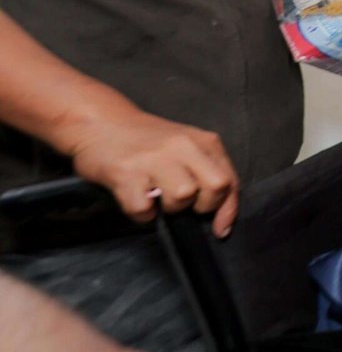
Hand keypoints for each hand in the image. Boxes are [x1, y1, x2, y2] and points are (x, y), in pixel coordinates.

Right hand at [57, 103, 239, 237]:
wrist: (100, 121)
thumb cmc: (147, 141)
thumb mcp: (187, 147)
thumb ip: (207, 172)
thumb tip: (221, 219)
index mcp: (204, 142)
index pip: (230, 181)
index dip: (227, 211)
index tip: (220, 229)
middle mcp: (183, 146)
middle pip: (216, 186)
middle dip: (203, 205)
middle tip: (184, 204)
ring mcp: (154, 158)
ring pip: (182, 196)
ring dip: (170, 208)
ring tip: (157, 197)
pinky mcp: (126, 172)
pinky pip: (143, 208)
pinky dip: (141, 213)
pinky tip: (136, 198)